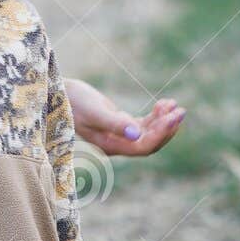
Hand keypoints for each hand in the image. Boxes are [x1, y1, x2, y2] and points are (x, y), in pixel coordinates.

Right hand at [64, 77, 185, 156]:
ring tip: (175, 105)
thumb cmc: (72, 101)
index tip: (172, 117)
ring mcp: (120, 135)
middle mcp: (117, 144)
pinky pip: (144, 123)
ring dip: (164, 120)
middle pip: (149, 142)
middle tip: (181, 111)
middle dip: (167, 128)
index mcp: (111, 146)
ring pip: (149, 133)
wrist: (58, 94)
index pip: (142, 147)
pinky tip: (165, 102)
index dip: (160, 134)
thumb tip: (137, 134)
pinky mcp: (120, 124)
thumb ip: (114, 123)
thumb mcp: (94, 111)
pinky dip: (156, 114)